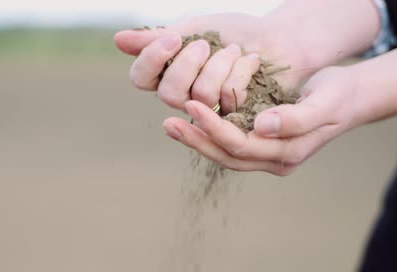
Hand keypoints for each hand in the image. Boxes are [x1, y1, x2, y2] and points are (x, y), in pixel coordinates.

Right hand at [114, 13, 313, 113]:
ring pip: (202, 96)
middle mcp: (184, 97)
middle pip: (169, 94)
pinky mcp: (236, 118)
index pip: (141, 78)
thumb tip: (117, 41)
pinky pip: (229, 98)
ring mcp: (210, 111)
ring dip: (221, 64)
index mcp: (168, 74)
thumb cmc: (234, 31)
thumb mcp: (195, 27)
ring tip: (237, 50)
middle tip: (208, 44)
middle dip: (189, 64)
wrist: (279, 37)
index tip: (173, 36)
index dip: (152, 59)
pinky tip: (252, 62)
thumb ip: (159, 37)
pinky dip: (242, 71)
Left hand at [161, 66, 360, 175]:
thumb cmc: (339, 95)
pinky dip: (211, 135)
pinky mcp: (263, 145)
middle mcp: (275, 160)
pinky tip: (192, 122)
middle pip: (228, 156)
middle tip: (168, 124)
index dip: (214, 128)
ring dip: (199, 140)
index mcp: (288, 153)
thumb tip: (263, 126)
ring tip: (172, 125)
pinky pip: (232, 144)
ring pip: (226, 153)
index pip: (242, 145)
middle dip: (197, 140)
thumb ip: (298, 117)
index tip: (191, 106)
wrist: (350, 98)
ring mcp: (268, 155)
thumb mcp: (325, 102)